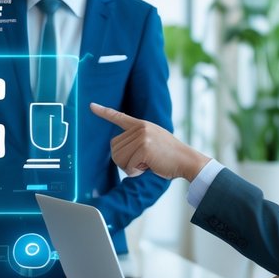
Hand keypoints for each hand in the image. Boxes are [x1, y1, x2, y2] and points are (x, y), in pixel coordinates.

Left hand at [89, 103, 208, 180]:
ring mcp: (142, 136)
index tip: (91, 106)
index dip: (104, 112)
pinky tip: (148, 167)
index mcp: (141, 125)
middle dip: (124, 161)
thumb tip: (116, 150)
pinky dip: (136, 172)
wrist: (187, 160)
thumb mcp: (152, 141)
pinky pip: (128, 166)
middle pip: (114, 148)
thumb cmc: (168, 156)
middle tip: (142, 161)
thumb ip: (137, 140)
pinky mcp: (144, 148)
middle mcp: (140, 128)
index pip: (119, 117)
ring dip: (130, 167)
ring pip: (119, 158)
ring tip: (146, 163)